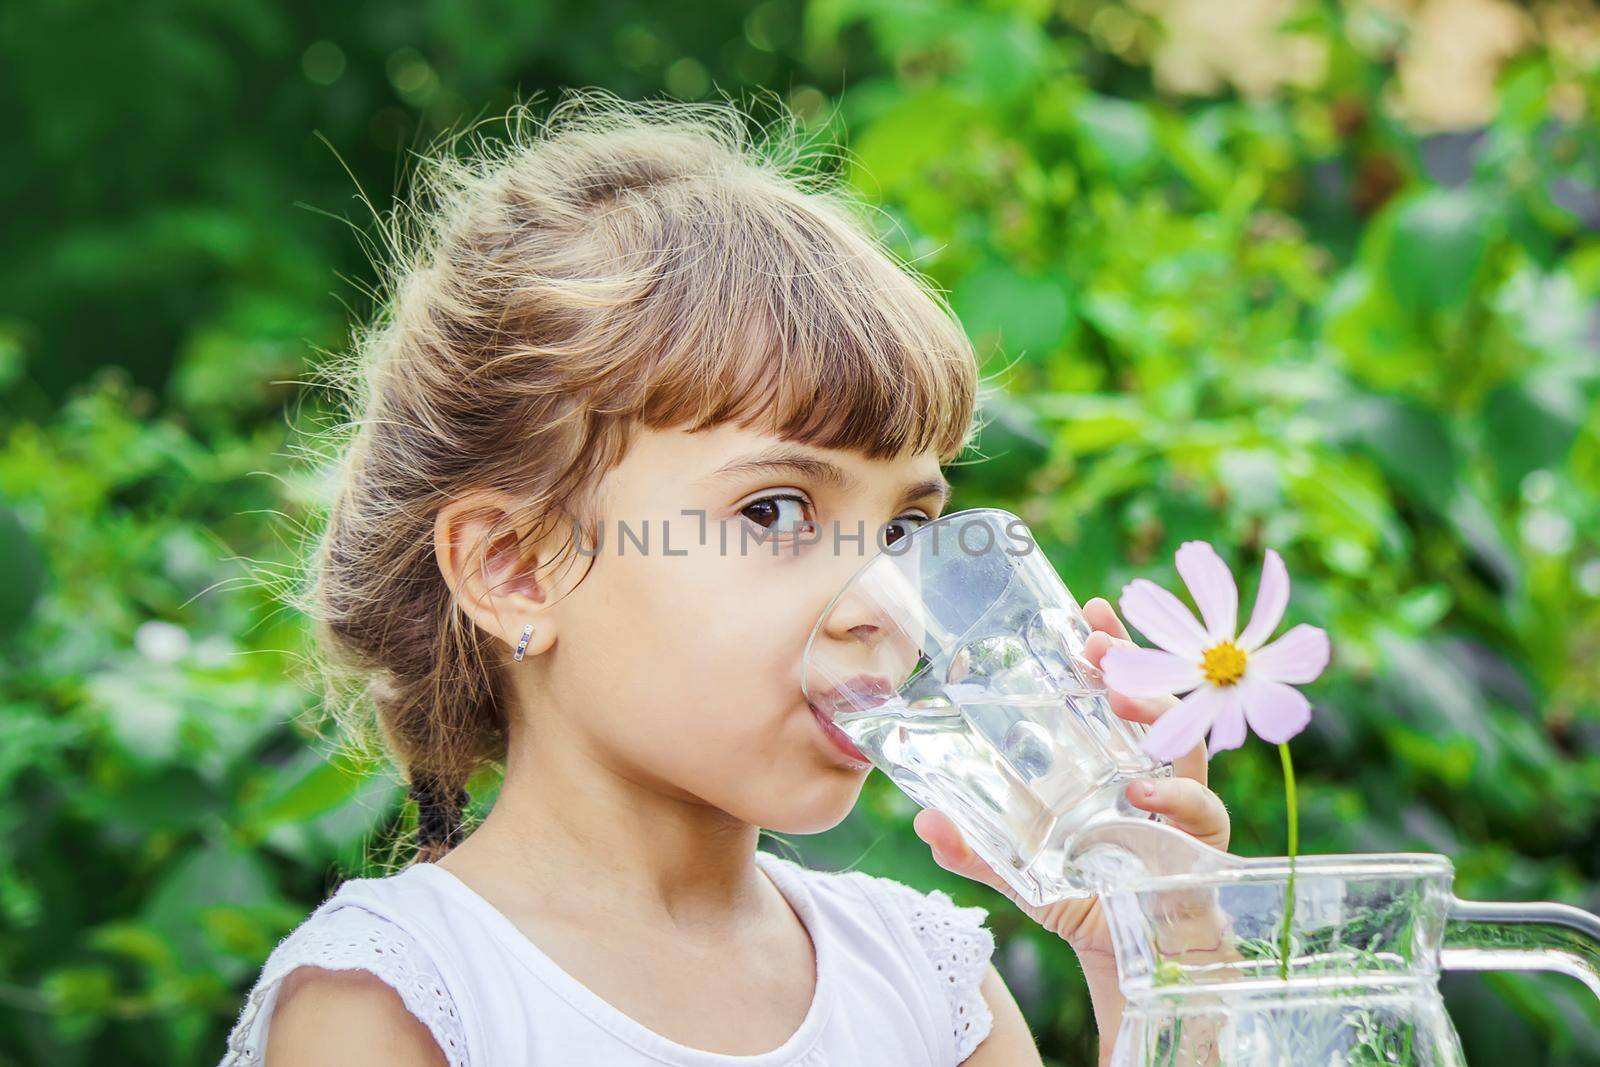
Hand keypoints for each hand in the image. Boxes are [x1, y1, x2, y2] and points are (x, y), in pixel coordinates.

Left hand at [912, 596, 1230, 969]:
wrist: (1136, 961)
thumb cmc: (1086, 898)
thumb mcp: (1022, 870)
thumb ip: (977, 849)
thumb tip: (923, 824)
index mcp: (1115, 763)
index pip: (1116, 693)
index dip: (1109, 649)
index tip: (1089, 610)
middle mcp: (1155, 772)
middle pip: (1155, 701)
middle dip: (1133, 663)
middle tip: (1098, 640)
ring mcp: (1184, 803)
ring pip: (1184, 741)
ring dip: (1155, 710)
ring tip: (1119, 694)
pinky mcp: (1204, 842)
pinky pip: (1199, 809)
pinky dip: (1173, 794)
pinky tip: (1141, 785)